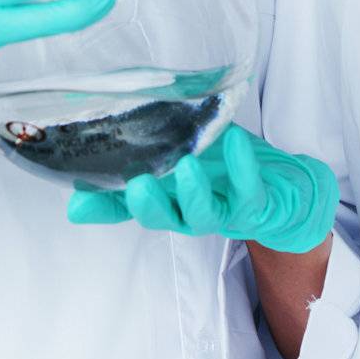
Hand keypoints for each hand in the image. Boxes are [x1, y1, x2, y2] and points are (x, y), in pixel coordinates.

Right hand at [67, 125, 338, 253]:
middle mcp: (188, 211)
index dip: (103, 207)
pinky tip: (236, 142)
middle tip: (137, 184)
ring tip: (188, 164)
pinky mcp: (254, 205)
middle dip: (148, 205)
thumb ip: (140, 153)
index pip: (126, 207)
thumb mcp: (178, 153)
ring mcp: (221, 211)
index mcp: (166, 198)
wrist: (281, 186)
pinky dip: (242, 168)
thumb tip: (90, 162)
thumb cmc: (222, 166)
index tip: (78, 202)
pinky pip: (248, 191)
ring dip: (193, 192)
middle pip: (162, 217)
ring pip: (202, 213)